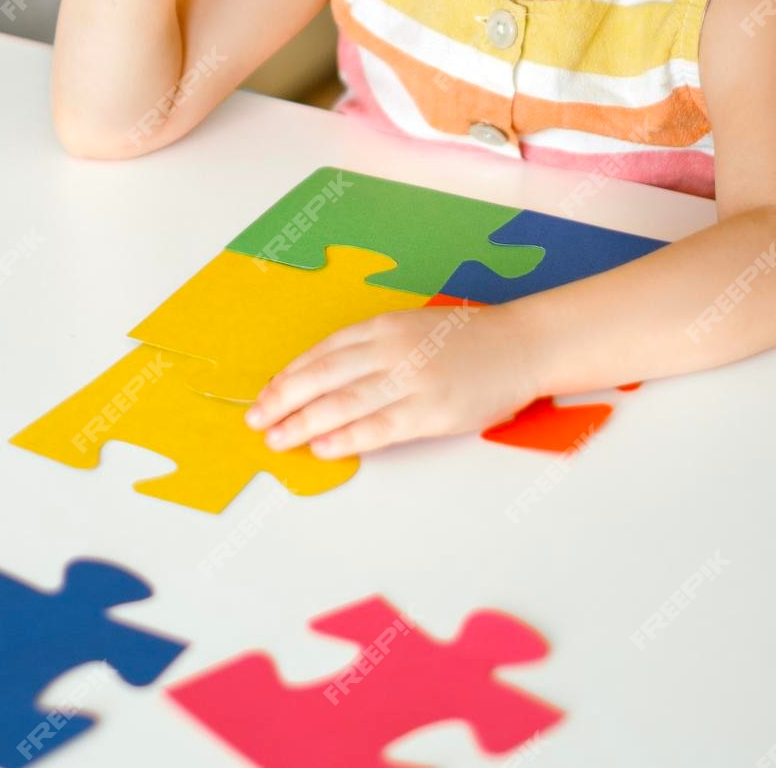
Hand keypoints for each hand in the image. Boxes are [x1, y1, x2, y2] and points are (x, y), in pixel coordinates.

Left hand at [244, 303, 540, 458]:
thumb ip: (371, 349)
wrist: (520, 345)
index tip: (266, 394)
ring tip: (276, 439)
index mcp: (382, 327)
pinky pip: (377, 428)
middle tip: (256, 420)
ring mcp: (410, 381)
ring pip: (341, 404)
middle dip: (281, 400)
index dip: (289, 376)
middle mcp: (390, 350)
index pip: (321, 353)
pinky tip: (321, 448)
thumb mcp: (410, 329)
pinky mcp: (430, 412)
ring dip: (302, 423)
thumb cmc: (464, 340)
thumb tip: (324, 378)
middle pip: (321, 377)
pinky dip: (344, 438)